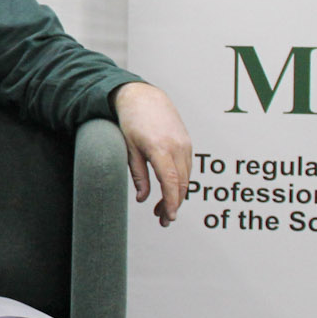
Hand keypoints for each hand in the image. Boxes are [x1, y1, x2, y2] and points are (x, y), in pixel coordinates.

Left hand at [113, 82, 191, 225]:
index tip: (169, 217)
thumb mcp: (128, 148)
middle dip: (174, 205)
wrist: (144, 97)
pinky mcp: (187, 143)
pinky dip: (180, 182)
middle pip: (182, 184)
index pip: (171, 182)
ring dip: (177, 195)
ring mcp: (185, 144)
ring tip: (161, 210)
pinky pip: (187, 168)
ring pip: (187, 178)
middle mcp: (177, 147)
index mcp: (160, 148)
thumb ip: (138, 174)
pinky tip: (169, 190)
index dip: (171, 202)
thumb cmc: (131, 121)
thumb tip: (142, 198)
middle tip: (162, 220)